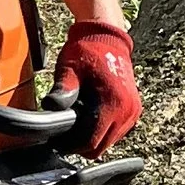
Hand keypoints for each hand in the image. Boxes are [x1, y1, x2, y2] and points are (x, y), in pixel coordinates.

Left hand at [56, 20, 140, 156]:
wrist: (107, 37)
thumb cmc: (87, 51)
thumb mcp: (69, 69)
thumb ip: (63, 90)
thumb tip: (51, 108)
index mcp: (113, 103)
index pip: (91, 142)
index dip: (71, 145)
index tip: (57, 140)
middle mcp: (127, 111)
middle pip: (100, 147)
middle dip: (80, 144)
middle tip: (64, 132)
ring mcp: (132, 112)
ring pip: (108, 142)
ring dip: (92, 137)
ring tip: (77, 121)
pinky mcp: (134, 111)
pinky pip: (116, 133)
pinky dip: (102, 130)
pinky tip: (90, 117)